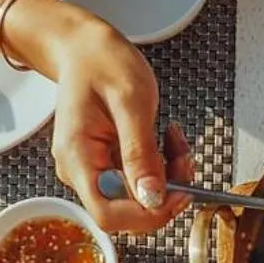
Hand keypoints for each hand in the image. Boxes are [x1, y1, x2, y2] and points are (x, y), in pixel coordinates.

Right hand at [30, 11, 194, 233]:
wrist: (84, 48)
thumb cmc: (102, 62)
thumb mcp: (131, 102)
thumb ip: (141, 153)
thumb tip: (152, 198)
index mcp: (78, 156)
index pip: (108, 214)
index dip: (147, 214)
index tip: (179, 193)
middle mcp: (79, 170)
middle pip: (126, 211)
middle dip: (164, 192)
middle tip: (185, 157)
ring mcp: (91, 169)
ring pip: (137, 198)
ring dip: (167, 178)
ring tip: (176, 142)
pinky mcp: (105, 165)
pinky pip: (138, 181)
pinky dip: (160, 168)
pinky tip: (166, 143)